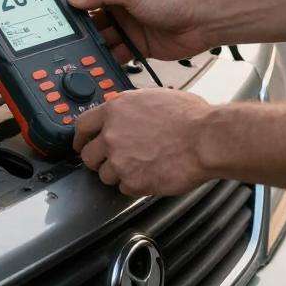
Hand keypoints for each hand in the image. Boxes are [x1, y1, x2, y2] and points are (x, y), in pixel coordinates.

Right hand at [66, 0, 210, 62]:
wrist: (202, 21)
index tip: (56, 8)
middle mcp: (122, 7)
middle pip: (93, 18)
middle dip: (82, 27)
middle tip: (70, 37)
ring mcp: (130, 27)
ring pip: (104, 38)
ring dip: (96, 44)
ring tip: (86, 52)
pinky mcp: (139, 46)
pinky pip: (118, 53)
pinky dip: (110, 58)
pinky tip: (103, 62)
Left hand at [73, 88, 212, 195]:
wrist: (204, 139)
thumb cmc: (188, 117)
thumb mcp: (151, 97)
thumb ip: (129, 108)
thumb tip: (124, 114)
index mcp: (115, 110)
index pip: (82, 125)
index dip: (81, 138)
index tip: (82, 143)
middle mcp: (112, 134)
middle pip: (88, 155)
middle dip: (98, 160)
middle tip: (110, 161)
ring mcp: (120, 160)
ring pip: (105, 175)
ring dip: (118, 174)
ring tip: (138, 167)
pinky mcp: (133, 181)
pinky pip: (124, 188)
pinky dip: (135, 185)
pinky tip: (149, 175)